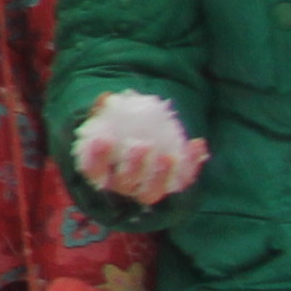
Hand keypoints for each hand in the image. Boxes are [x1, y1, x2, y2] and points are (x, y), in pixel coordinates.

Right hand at [72, 89, 206, 207]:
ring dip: (161, 175)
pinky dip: (191, 163)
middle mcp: (122, 185)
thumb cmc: (117, 131)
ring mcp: (147, 188)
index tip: (103, 139)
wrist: (139, 140)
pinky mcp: (172, 185)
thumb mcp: (107, 119)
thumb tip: (107, 98)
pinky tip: (196, 143)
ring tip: (169, 157)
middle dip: (133, 166)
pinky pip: (182, 179)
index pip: (94, 170)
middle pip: (125, 183)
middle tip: (142, 145)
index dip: (97, 157)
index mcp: (102, 171)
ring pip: (152, 192)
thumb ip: (104, 111)